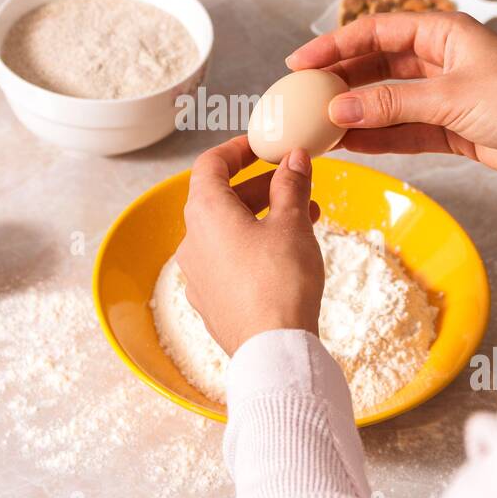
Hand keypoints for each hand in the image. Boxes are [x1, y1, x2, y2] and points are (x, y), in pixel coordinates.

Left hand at [175, 137, 323, 356]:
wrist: (274, 350)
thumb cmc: (280, 284)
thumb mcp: (292, 223)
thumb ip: (291, 185)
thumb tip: (293, 160)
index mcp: (205, 213)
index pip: (210, 164)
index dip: (236, 150)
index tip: (261, 147)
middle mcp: (192, 241)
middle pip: (219, 198)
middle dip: (259, 186)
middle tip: (292, 181)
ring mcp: (198, 274)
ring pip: (227, 231)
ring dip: (262, 216)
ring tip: (304, 216)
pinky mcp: (210, 300)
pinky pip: (228, 260)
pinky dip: (253, 245)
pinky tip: (287, 252)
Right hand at [288, 12, 496, 204]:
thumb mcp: (450, 98)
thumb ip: (390, 104)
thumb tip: (337, 108)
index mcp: (442, 32)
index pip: (375, 32)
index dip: (333, 45)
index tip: (298, 63)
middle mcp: (439, 59)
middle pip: (374, 66)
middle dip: (337, 82)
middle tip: (300, 99)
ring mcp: (442, 95)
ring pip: (385, 101)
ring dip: (353, 113)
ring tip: (315, 126)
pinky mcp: (449, 128)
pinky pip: (402, 130)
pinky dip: (376, 137)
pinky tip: (348, 144)